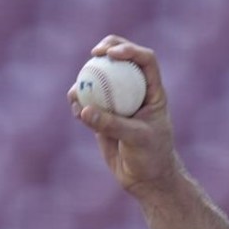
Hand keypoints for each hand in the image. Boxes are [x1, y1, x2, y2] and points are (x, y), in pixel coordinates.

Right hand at [68, 35, 181, 196]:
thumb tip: (84, 108)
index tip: (111, 54)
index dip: (130, 49)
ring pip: (100, 78)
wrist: (145, 179)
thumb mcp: (137, 140)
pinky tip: (75, 108)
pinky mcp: (103, 115)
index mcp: (153, 92)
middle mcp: (136, 92)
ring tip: (77, 91)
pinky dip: (78, 100)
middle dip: (107, 49)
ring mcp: (118, 102)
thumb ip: (112, 124)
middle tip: (94, 53)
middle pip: (122, 60)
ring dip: (86, 77)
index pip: (146, 61)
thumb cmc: (152, 157)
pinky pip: (86, 101)